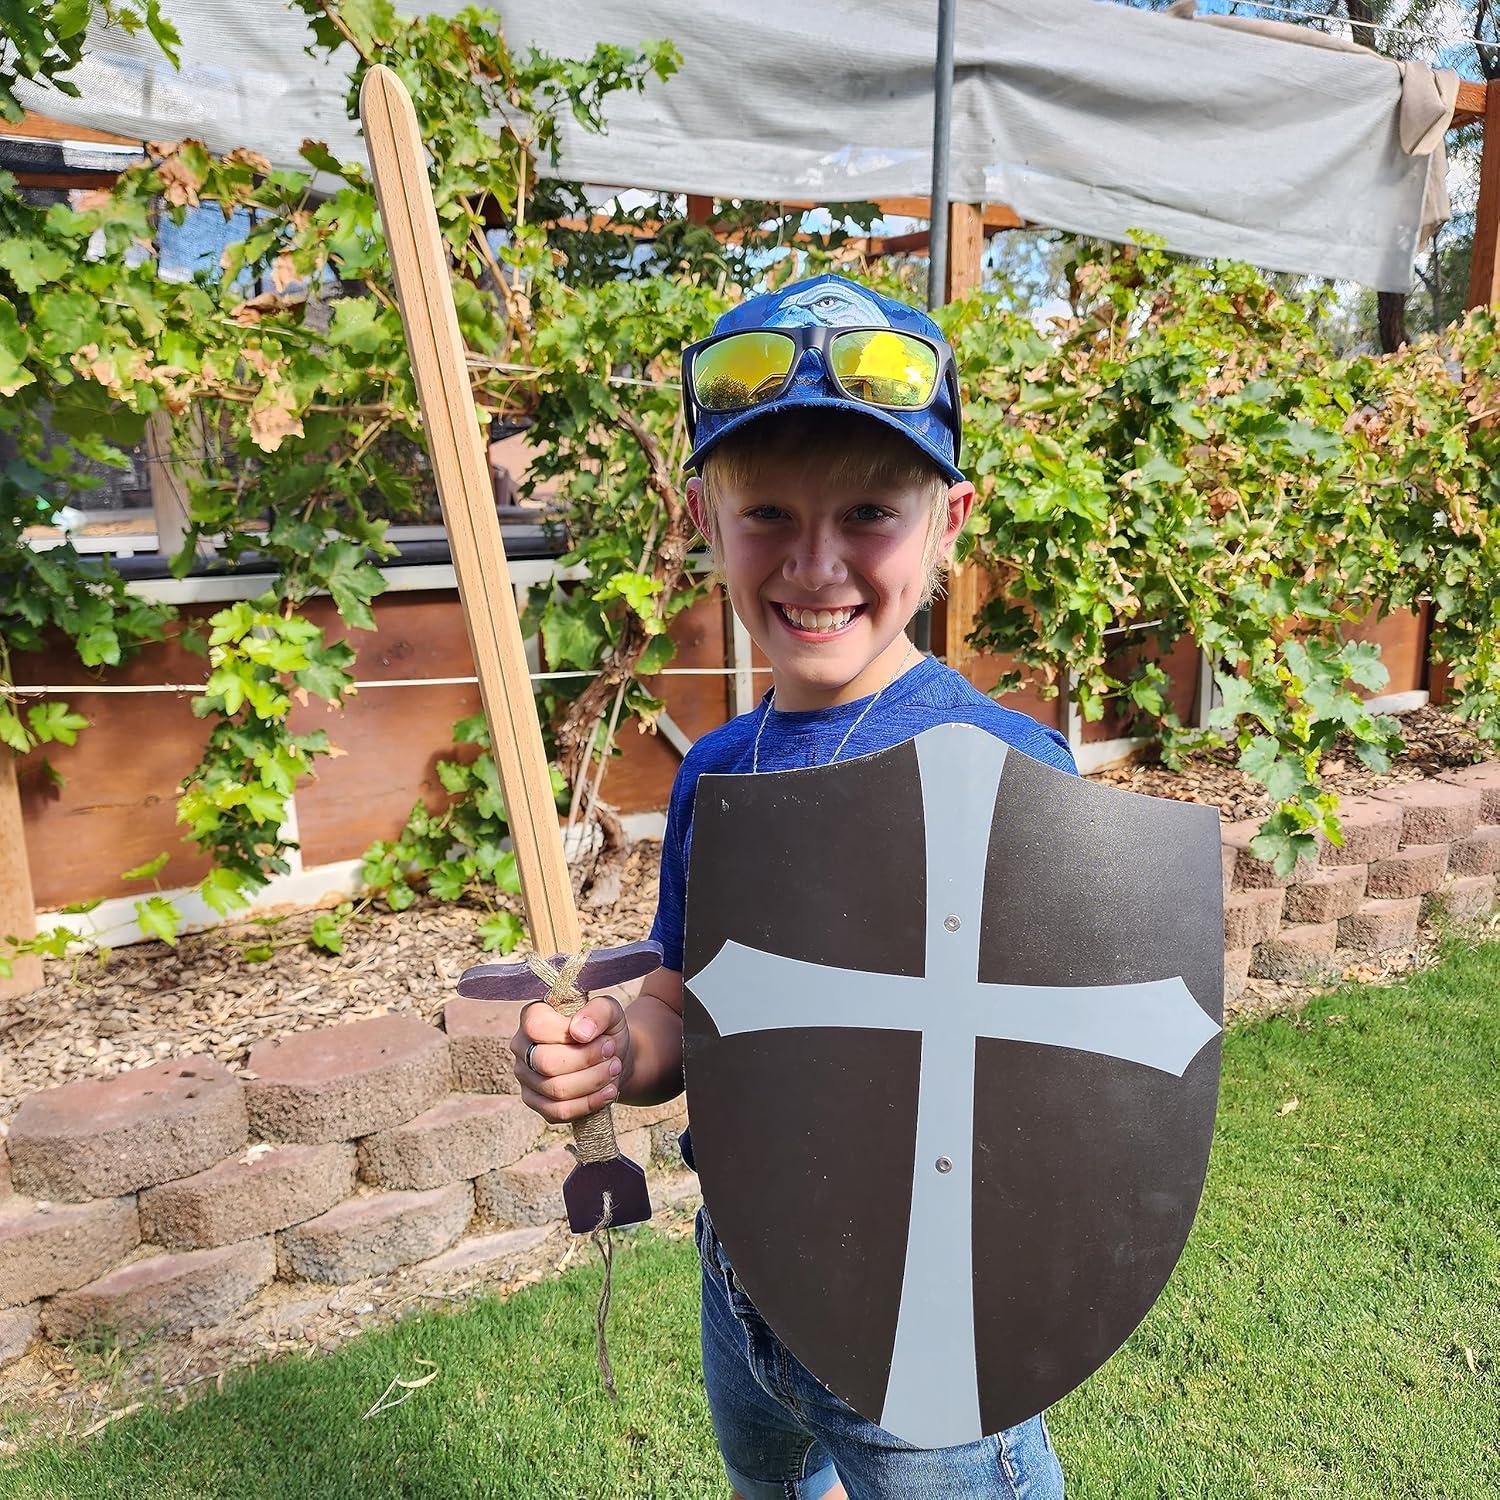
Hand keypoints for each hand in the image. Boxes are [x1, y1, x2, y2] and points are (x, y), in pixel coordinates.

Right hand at [511, 991, 630, 1123]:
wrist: (611, 1058)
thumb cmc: (604, 1031)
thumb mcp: (610, 1011)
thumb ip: (598, 1011)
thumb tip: (580, 1031)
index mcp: (532, 1017)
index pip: (537, 1027)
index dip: (571, 1034)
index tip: (604, 1038)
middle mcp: (522, 1047)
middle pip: (546, 1063)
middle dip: (587, 1060)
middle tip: (612, 1053)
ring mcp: (526, 1077)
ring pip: (556, 1090)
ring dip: (593, 1081)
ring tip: (614, 1069)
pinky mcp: (536, 1103)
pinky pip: (559, 1111)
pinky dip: (589, 1103)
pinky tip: (608, 1091)